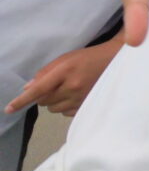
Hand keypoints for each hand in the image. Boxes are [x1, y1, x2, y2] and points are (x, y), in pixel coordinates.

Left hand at [5, 35, 123, 116]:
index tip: (9, 109)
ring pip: (53, 109)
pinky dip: (65, 106)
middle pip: (43, 101)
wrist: (115, 61)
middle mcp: (73, 87)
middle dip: (44, 95)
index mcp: (66, 71)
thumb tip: (28, 89)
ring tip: (67, 89)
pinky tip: (75, 95)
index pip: (39, 89)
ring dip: (54, 101)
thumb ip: (46, 72)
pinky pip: (64, 113)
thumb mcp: (66, 58)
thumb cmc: (88, 57)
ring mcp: (81, 98)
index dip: (22, 100)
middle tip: (55, 85)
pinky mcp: (87, 106)